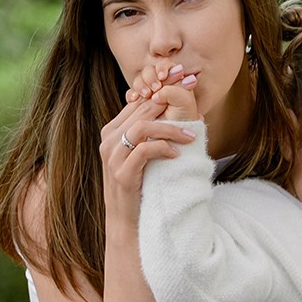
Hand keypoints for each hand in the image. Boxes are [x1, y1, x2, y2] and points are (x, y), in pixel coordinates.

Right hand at [100, 64, 197, 204]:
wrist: (127, 222)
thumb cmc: (140, 186)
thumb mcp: (143, 155)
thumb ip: (151, 134)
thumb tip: (178, 111)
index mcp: (113, 130)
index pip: (139, 101)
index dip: (162, 88)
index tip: (184, 78)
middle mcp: (109, 139)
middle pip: (141, 109)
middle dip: (169, 97)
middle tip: (192, 91)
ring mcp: (112, 156)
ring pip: (143, 127)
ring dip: (170, 128)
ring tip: (191, 136)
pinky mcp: (121, 173)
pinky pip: (143, 151)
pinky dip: (163, 148)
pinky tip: (177, 154)